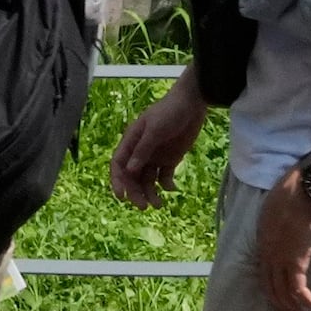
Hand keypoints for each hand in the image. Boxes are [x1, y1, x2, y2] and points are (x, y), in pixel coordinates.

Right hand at [106, 76, 209, 210]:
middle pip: (132, 176)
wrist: (193, 103)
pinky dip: (166, 185)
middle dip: (135, 192)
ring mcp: (155, 156)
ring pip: (148, 180)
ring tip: (159, 205)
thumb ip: (143, 150)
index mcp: (131, 141)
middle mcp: (141, 151)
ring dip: (150, 193)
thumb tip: (129, 170)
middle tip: (144, 207)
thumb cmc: (169, 111)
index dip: (117, 181)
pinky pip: (164, 177)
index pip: (118, 164)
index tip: (121, 197)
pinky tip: (172, 189)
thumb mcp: (155, 129)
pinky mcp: (170, 159)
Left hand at [253, 175, 310, 310]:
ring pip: (283, 292)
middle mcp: (268, 257)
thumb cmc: (288, 196)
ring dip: (292, 307)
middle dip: (280, 306)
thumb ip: (273, 228)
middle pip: (271, 288)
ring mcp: (281, 260)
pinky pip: (298, 287)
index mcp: (261, 245)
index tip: (279, 301)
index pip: (263, 276)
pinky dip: (305, 299)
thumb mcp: (272, 213)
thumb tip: (281, 233)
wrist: (300, 193)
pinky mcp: (296, 262)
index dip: (271, 291)